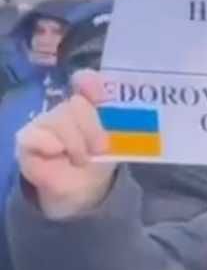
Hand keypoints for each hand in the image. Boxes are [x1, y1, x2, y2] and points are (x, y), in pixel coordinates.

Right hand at [16, 70, 115, 218]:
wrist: (85, 189)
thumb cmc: (100, 159)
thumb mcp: (116, 139)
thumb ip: (115, 116)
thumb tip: (108, 97)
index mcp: (90, 102)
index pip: (85, 80)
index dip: (90, 82)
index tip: (97, 92)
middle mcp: (65, 107)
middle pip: (77, 104)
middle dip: (92, 128)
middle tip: (99, 149)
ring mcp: (44, 121)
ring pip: (60, 120)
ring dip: (76, 144)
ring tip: (81, 159)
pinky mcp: (27, 138)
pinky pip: (39, 135)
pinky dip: (53, 146)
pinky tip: (58, 154)